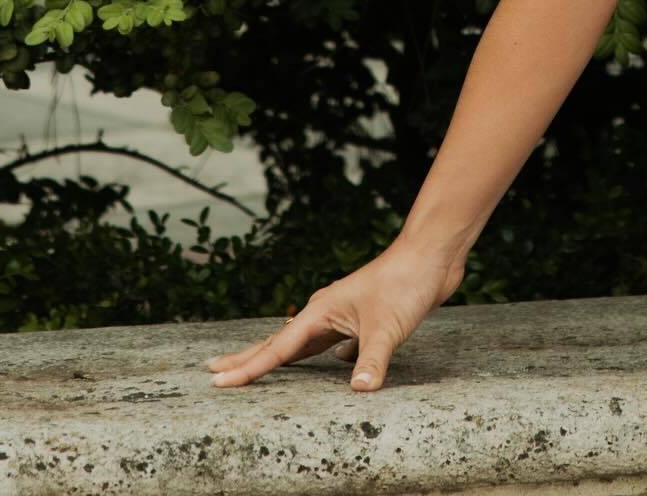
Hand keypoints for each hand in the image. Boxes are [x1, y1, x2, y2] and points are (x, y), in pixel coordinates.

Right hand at [201, 237, 465, 390]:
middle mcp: (326, 311)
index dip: (247, 368)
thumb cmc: (407, 282)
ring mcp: (344, 313)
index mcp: (322, 311)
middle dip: (247, 357)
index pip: (277, 347)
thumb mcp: (388, 327)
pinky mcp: (364, 318)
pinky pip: (333, 343)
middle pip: (279, 340)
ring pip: (304, 341)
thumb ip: (371, 360)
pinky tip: (333, 366)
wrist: (433, 255)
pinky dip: (324, 356)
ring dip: (282, 356)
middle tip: (213, 370)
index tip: (216, 382)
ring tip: (258, 367)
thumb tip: (359, 390)